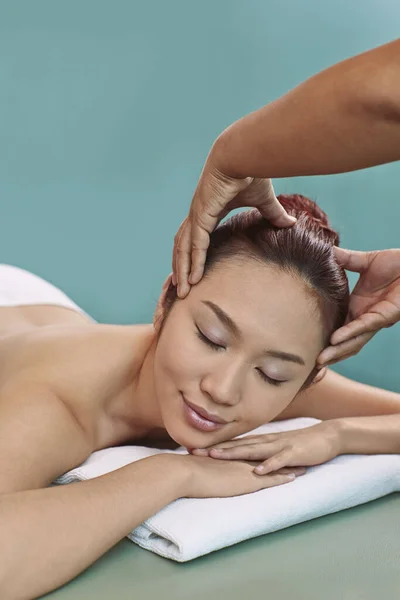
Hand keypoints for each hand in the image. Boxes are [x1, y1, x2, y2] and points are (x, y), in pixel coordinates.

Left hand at [172, 158, 295, 296]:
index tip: (191, 272)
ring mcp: (197, 214)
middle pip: (183, 246)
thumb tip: (291, 223)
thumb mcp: (264, 199)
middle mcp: (198, 213)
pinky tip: (192, 279)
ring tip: (183, 291)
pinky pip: (194, 245)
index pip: (194, 237)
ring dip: (183, 270)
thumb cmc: (252, 171)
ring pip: (184, 249)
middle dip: (182, 267)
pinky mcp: (201, 215)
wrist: (245, 153)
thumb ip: (273, 214)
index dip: (191, 255)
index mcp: (208, 210)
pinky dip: (192, 263)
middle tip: (181, 289)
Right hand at [172, 454, 304, 498]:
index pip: (250, 453)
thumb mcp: (198, 467)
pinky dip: (282, 477)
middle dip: (280, 455)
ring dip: (287, 466)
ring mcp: (245, 469)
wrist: (187, 473)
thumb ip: (203, 466)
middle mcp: (240, 460)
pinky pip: (270, 479)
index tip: (272, 449)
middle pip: (265, 456)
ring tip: (302, 464)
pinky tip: (294, 477)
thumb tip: (199, 467)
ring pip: (272, 467)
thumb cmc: (187, 471)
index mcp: (230, 457)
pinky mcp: (247, 480)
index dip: (263, 451)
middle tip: (294, 452)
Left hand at [189, 421, 340, 474]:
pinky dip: (268, 465)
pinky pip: (279, 460)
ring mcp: (279, 446)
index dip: (213, 447)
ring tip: (217, 457)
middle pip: (237, 446)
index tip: (193, 450)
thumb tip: (242, 458)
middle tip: (194, 453)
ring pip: (253, 450)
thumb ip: (260, 452)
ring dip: (234, 454)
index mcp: (261, 441)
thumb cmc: (300, 444)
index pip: (233, 444)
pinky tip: (257, 471)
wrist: (326, 436)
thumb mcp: (276, 447)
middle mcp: (266, 442)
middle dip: (215, 450)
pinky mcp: (293, 453)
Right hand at [318, 248, 399, 365]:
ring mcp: (374, 319)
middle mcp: (363, 318)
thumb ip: (343, 259)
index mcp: (356, 307)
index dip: (323, 338)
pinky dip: (349, 333)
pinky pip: (363, 327)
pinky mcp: (384, 316)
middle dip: (329, 355)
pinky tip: (335, 339)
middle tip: (312, 368)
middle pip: (344, 343)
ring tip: (320, 360)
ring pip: (354, 341)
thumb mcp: (363, 261)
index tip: (305, 347)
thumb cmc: (395, 263)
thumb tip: (325, 250)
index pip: (336, 327)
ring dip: (337, 352)